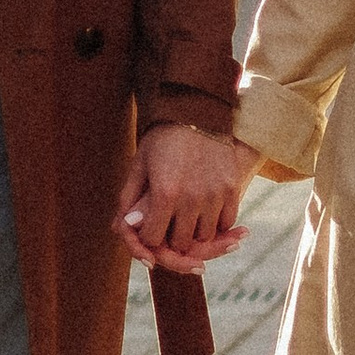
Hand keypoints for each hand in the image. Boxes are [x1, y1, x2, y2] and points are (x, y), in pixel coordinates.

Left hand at [117, 128, 254, 267]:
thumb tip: (121, 227)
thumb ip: (129, 198)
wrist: (197, 112)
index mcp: (164, 193)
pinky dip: (217, 223)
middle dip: (171, 238)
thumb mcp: (139, 163)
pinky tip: (207, 212)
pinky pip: (226, 222)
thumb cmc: (163, 138)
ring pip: (205, 236)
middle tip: (170, 225)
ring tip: (188, 218)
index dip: (149, 236)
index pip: (154, 238)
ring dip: (195, 232)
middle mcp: (191, 199)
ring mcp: (214, 195)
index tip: (150, 227)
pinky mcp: (232, 189)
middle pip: (181, 242)